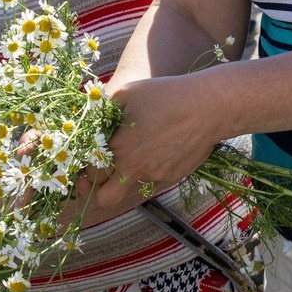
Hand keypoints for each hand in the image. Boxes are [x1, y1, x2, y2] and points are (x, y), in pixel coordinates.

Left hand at [88, 73, 230, 220]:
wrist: (207, 109)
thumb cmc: (165, 95)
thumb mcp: (127, 92)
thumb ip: (103, 109)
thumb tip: (91, 119)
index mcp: (117, 147)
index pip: (88, 173)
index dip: (84, 169)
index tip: (88, 161)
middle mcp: (133, 168)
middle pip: (104, 199)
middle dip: (97, 191)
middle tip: (100, 176)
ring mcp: (154, 176)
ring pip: (129, 193)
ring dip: (123, 183)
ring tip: (131, 160)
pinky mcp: (171, 177)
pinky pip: (151, 184)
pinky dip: (147, 175)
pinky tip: (154, 154)